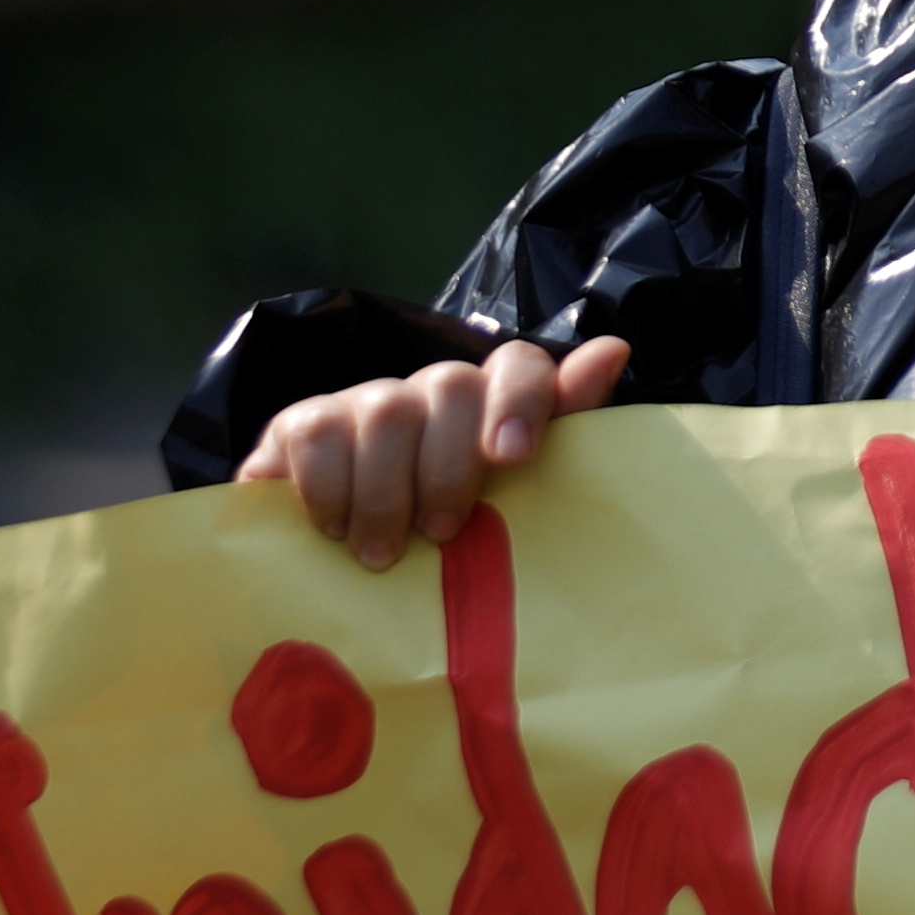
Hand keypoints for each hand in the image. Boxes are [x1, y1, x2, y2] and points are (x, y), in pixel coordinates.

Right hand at [237, 336, 634, 569]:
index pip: (518, 367)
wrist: (338, 564)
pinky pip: (316, 434)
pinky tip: (335, 529)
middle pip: (448, 385)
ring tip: (384, 555)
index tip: (512, 457)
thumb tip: (614, 350)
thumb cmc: (446, 540)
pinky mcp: (301, 425)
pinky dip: (329, 488)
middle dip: (448, 465)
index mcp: (492, 407)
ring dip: (386, 490)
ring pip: (385, 409)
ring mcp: (365, 402)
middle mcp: (431, 393)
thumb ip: (563, 439)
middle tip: (443, 532)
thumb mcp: (512, 510)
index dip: (520, 400)